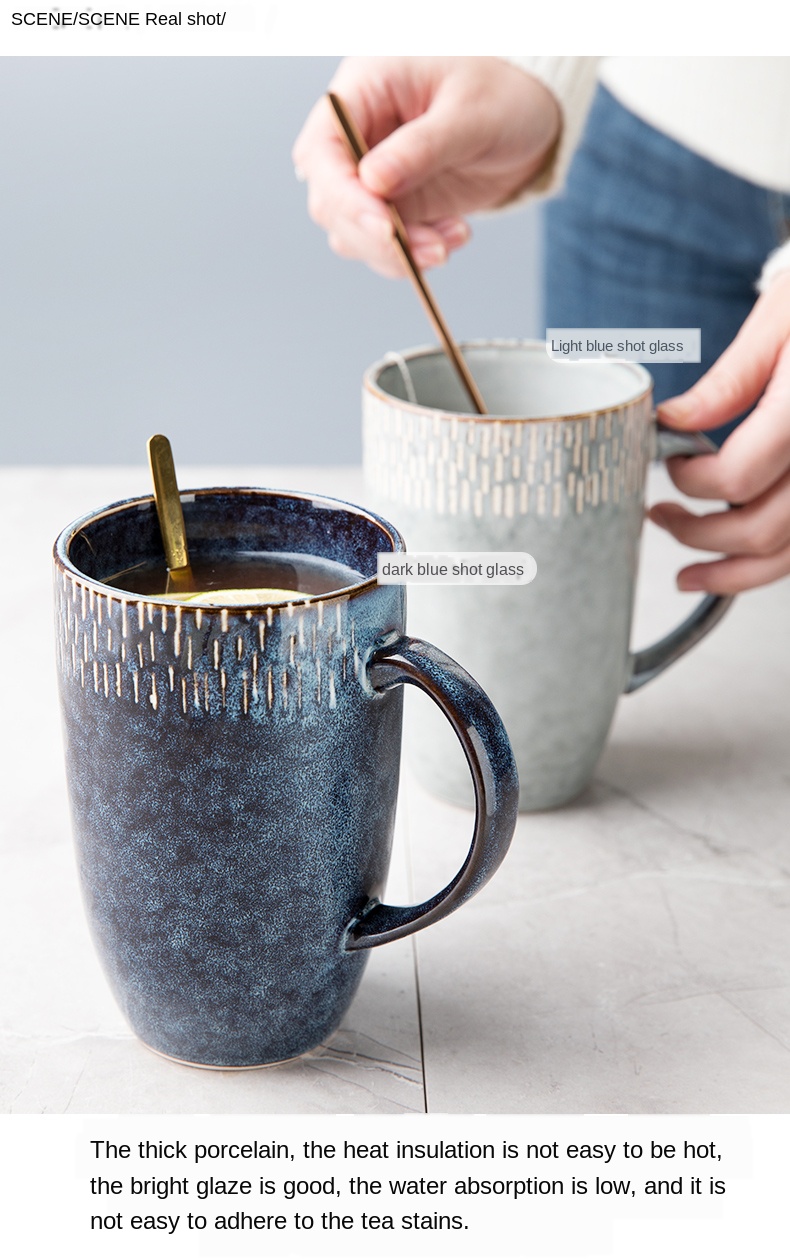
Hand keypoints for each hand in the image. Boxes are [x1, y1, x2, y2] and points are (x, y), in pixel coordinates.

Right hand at [292, 56, 559, 277]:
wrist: (532, 111)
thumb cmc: (502, 89)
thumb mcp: (470, 112)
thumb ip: (421, 147)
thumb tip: (372, 180)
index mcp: (364, 91)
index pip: (322, 149)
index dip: (343, 194)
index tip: (384, 226)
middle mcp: (358, 136)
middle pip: (330, 201)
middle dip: (375, 236)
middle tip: (430, 249)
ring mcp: (373, 176)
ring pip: (353, 233)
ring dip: (398, 252)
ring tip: (453, 238)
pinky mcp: (396, 205)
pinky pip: (385, 246)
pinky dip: (415, 254)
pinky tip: (455, 235)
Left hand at [649, 271, 789, 593]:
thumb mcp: (780, 320)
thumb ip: (727, 381)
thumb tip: (671, 422)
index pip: (736, 475)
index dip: (689, 480)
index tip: (669, 463)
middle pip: (760, 529)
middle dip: (698, 534)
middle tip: (661, 516)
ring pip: (789, 555)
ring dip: (734, 572)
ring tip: (690, 573)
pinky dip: (772, 562)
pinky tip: (739, 562)